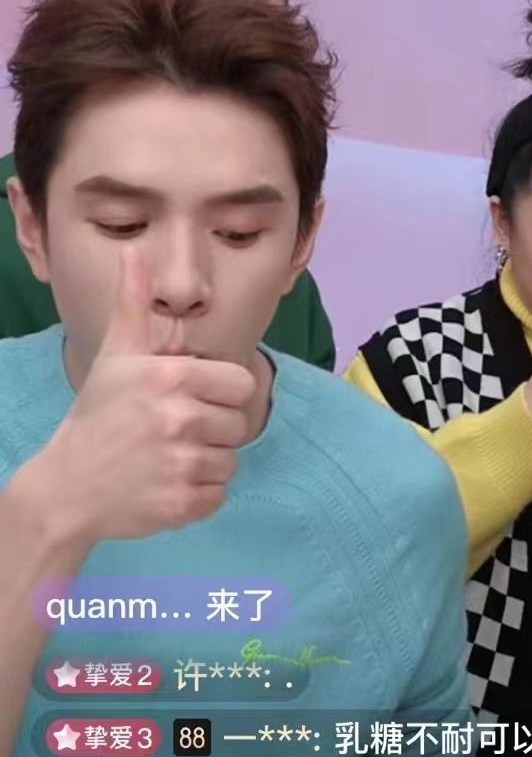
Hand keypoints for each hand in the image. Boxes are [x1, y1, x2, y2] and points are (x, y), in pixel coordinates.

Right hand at [40, 247, 255, 545]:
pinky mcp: (180, 504)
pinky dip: (198, 496)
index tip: (191, 400)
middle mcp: (179, 418)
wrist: (66, 486)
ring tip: (166, 459)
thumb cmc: (96, 416)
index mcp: (171, 377)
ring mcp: (180, 464)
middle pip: (238, 425)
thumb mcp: (116, 355)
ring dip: (205, 463)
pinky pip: (218, 496)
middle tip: (172, 433)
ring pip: (229, 462)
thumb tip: (135, 252)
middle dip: (212, 430)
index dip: (220, 394)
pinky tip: (166, 485)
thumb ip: (133, 304)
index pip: (241, 384)